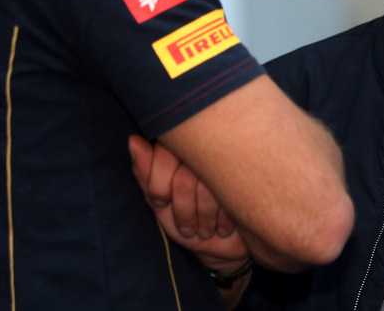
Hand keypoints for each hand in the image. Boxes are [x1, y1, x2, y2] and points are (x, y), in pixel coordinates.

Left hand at [128, 134, 250, 271]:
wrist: (224, 244)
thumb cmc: (187, 219)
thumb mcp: (160, 203)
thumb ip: (145, 173)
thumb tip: (133, 140)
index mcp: (185, 149)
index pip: (164, 152)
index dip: (158, 184)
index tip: (161, 202)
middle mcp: (209, 151)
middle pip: (184, 176)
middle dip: (182, 209)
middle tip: (187, 227)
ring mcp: (232, 163)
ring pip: (204, 187)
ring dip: (201, 218)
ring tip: (204, 229)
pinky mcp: (250, 178)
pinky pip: (228, 197)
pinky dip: (221, 220)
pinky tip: (222, 226)